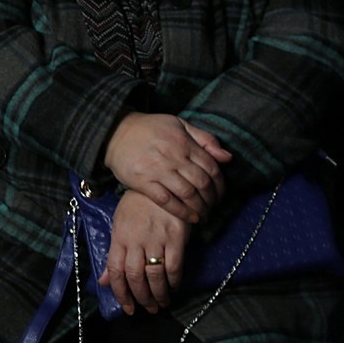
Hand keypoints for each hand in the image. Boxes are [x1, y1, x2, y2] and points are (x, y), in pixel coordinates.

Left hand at [99, 189, 189, 314]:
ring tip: (161, 303)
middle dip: (141, 297)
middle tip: (148, 308)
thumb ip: (113, 256)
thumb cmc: (136, 206)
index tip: (127, 308)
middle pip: (135, 277)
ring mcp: (156, 239)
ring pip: (155, 275)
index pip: (116, 272)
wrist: (159, 185)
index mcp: (119, 239)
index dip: (121, 293)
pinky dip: (174, 281)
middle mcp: (136, 241)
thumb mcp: (119, 226)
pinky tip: (174, 287)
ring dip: (158, 294)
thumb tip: (104, 282)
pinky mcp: (175, 237)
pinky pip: (174, 265)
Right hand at [102, 112, 230, 223]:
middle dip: (212, 199)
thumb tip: (227, 157)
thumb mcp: (180, 124)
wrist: (116, 133)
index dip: (220, 185)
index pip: (211, 168)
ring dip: (200, 208)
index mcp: (184, 143)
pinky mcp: (143, 182)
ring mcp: (157, 170)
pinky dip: (181, 212)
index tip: (220, 195)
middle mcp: (173, 157)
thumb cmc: (150, 128)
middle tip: (213, 207)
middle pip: (202, 183)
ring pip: (187, 194)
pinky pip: (166, 201)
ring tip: (204, 215)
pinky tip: (190, 218)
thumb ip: (205, 139)